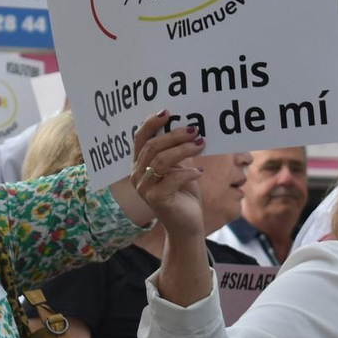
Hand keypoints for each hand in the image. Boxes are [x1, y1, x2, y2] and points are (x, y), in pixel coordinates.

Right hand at [129, 113, 206, 238]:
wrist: (187, 225)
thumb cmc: (183, 194)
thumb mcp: (179, 168)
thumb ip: (176, 151)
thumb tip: (187, 128)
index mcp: (139, 165)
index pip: (140, 139)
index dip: (151, 123)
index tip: (167, 112)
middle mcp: (137, 175)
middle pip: (153, 147)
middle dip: (175, 136)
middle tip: (195, 131)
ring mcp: (144, 188)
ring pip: (161, 160)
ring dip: (183, 150)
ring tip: (200, 145)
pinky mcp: (156, 199)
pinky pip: (172, 178)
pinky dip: (188, 172)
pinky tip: (200, 171)